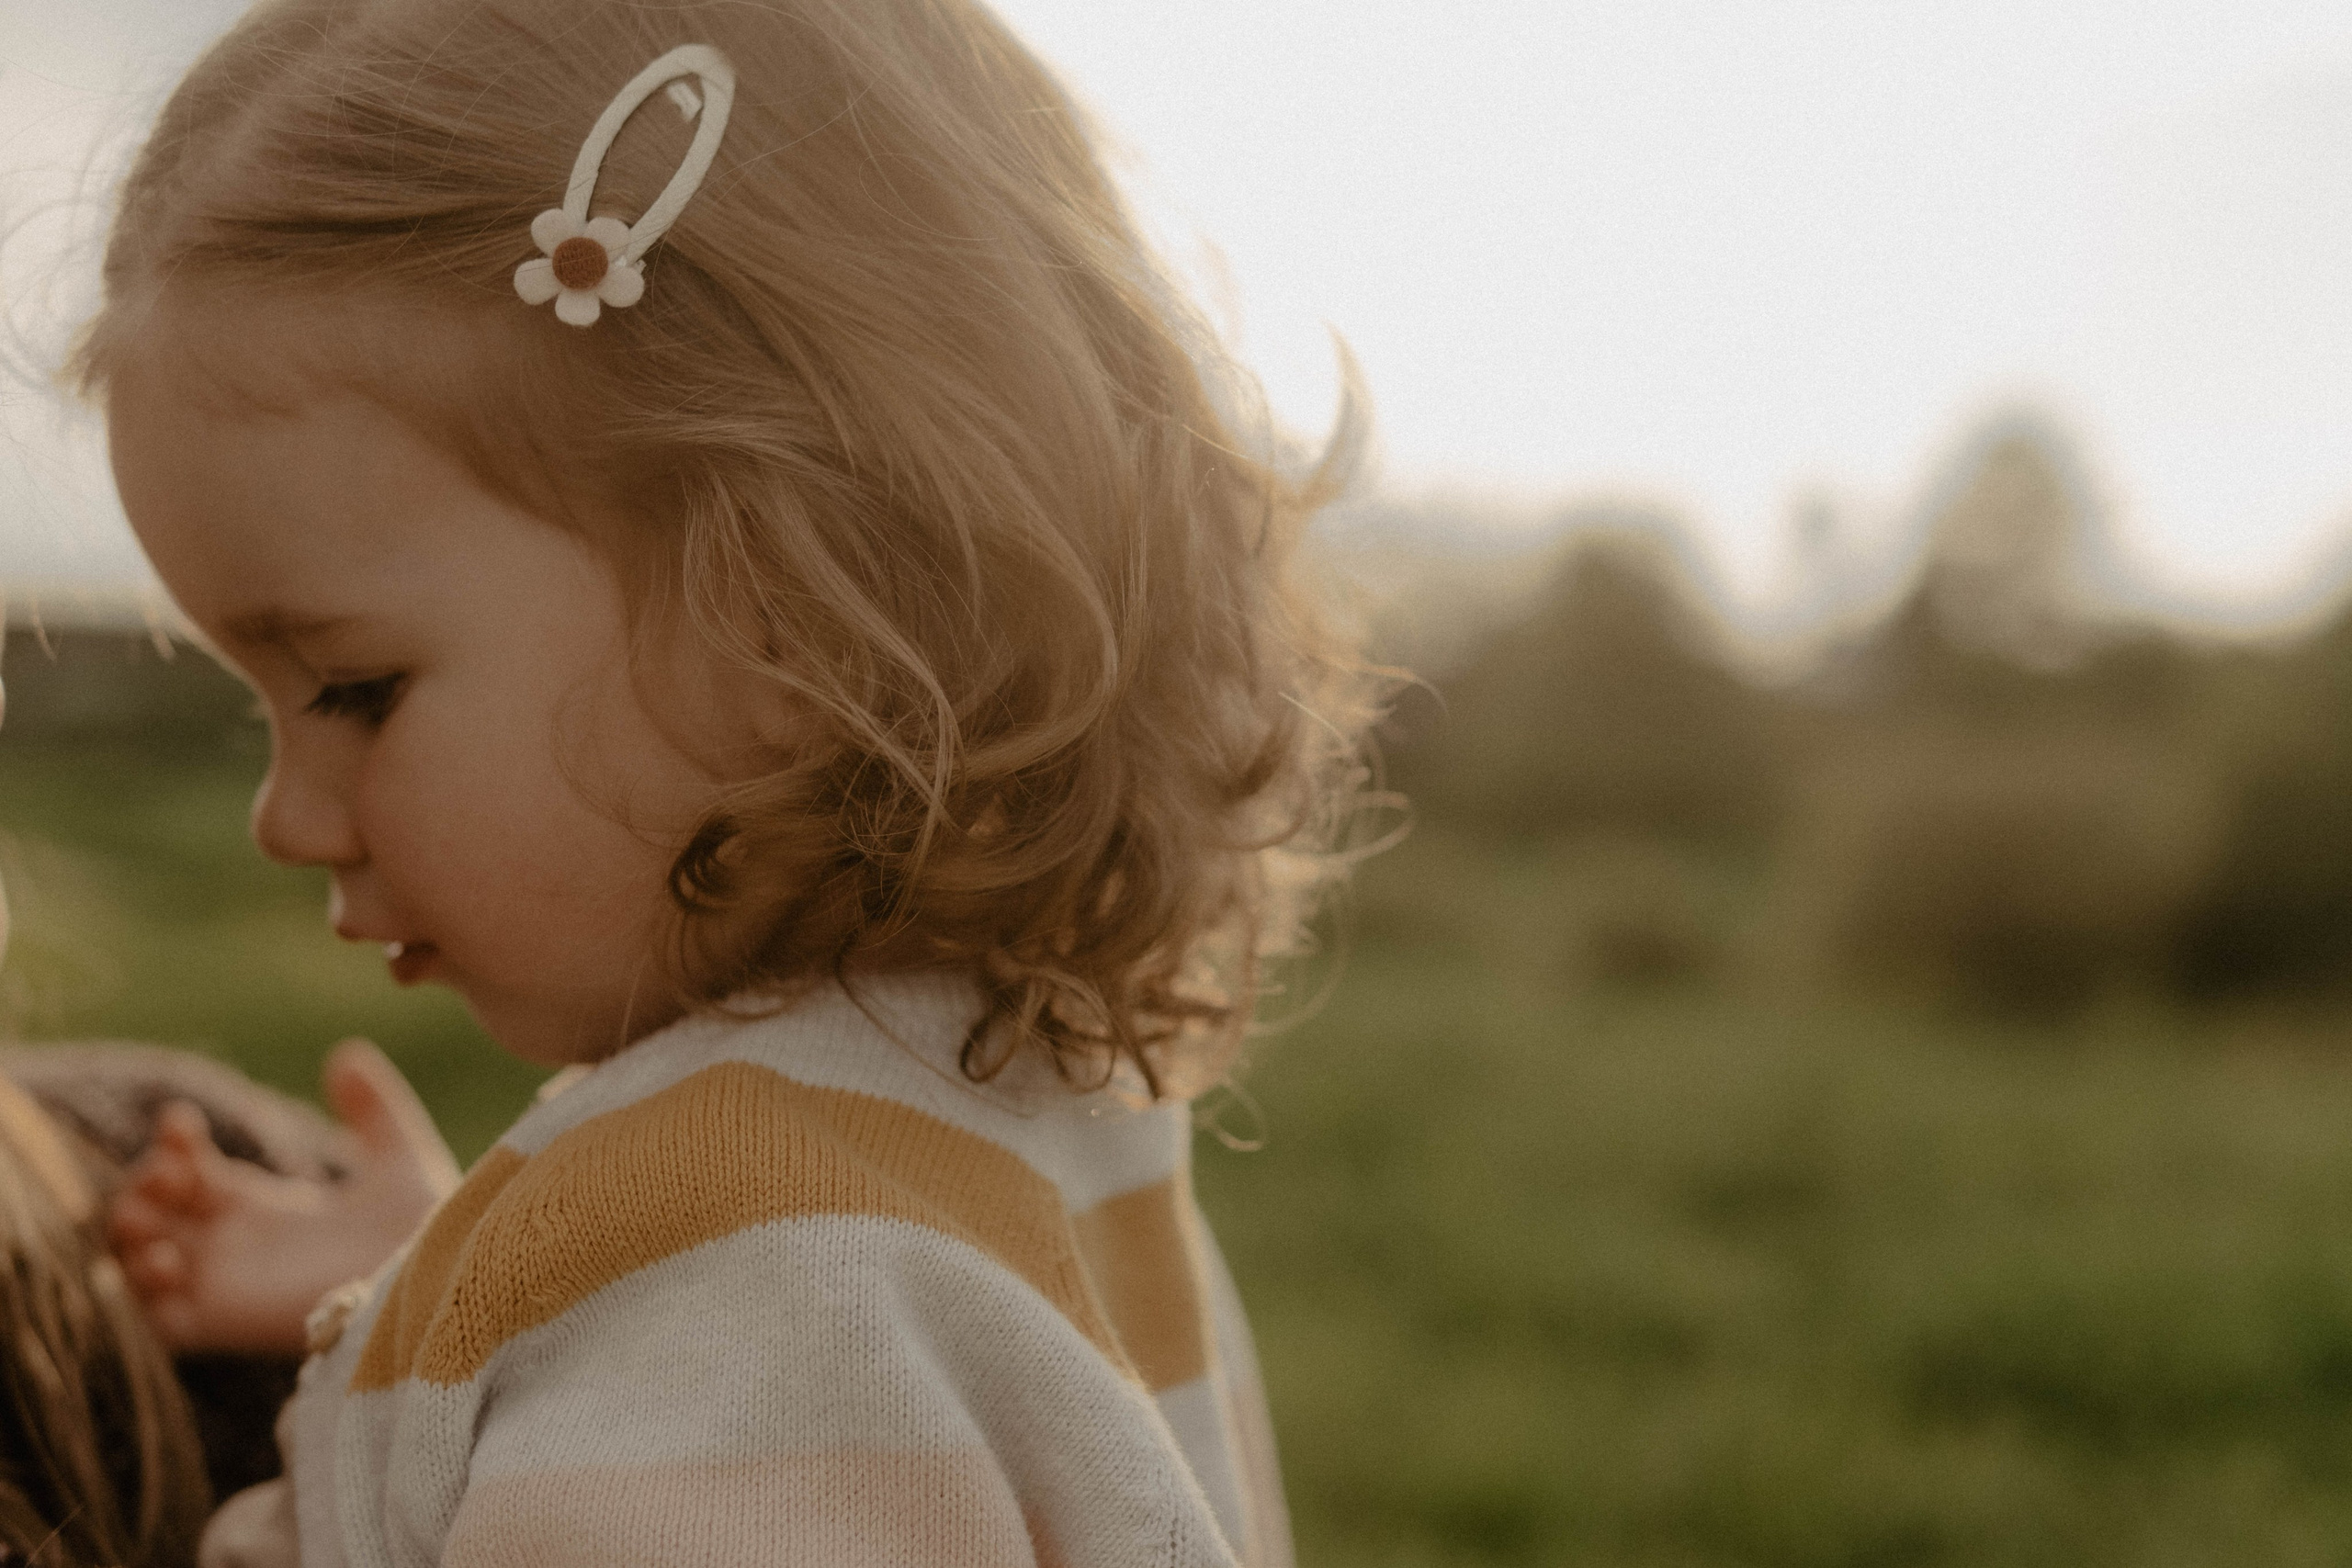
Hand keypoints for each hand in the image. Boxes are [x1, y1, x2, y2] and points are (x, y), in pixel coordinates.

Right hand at [108, 1039, 459, 1355]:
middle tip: (169, 1171)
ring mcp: (228, 1286)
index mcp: (267, 1207)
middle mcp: (238, 1246)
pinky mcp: (227, 1323)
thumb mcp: (398, 1155)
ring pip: (139, 1264)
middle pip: (153, 1214)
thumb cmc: (425, 1228)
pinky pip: (158, 1321)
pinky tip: (170, 1260)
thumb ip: (373, 1107)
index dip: (172, 1144)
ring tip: (157, 1220)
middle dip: (141, 1187)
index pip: (192, 1171)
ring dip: (130, 1237)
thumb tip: (346, 1053)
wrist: (441, 1281)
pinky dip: (142, 1294)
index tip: (179, 1121)